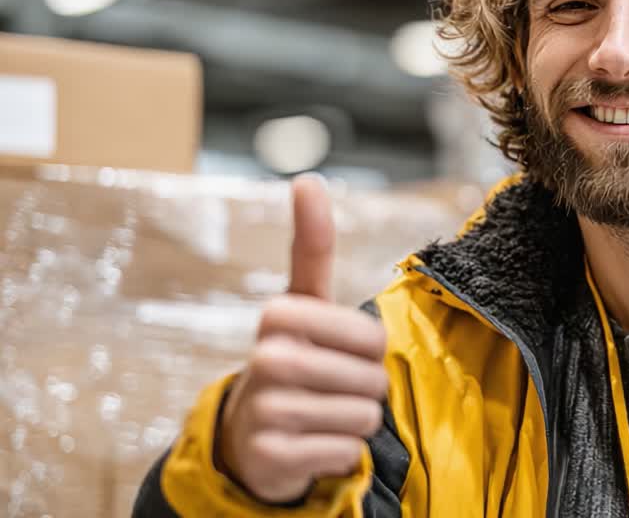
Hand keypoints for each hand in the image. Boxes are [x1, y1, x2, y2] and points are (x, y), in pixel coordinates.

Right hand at [217, 175, 388, 503]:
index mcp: (280, 313)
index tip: (334, 328)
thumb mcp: (304, 303)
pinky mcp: (272, 455)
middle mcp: (266, 355)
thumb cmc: (295, 359)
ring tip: (322, 414)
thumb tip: (306, 177)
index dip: (369, 346)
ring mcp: (266, 407)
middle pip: (372, 374)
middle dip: (367, 386)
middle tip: (333, 387)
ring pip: (364, 414)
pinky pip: (347, 451)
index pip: (370, 334)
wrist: (252, 439)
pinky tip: (312, 445)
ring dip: (356, 420)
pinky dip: (342, 453)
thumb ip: (312, 245)